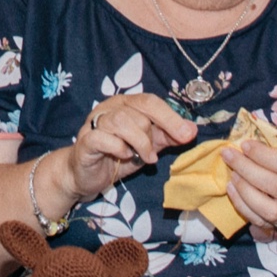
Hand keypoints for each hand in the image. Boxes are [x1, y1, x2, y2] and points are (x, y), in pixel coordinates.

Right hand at [60, 93, 197, 204]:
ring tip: (143, 158)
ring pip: (121, 121)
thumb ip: (167, 137)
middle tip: (155, 154)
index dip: (171, 117)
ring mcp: (95, 122)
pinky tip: (124, 156)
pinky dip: (118, 147)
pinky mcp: (85, 140)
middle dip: (153, 133)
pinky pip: (103, 137)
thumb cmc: (117, 156)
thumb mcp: (148, 147)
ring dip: (139, 142)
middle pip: (138, 110)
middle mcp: (109, 107)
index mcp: (126, 104)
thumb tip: (192, 130)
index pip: (151, 101)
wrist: (85, 175)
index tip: (187, 135)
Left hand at [224, 131, 276, 235]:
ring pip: (269, 209)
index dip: (263, 155)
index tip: (244, 144)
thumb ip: (273, 141)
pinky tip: (232, 189)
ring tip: (232, 174)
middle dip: (247, 170)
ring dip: (245, 190)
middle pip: (276, 186)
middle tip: (229, 156)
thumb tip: (245, 137)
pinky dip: (242, 205)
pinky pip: (261, 220)